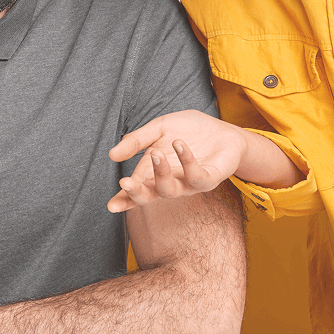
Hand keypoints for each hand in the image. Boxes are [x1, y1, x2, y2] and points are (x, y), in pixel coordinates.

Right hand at [106, 110, 250, 212]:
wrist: (223, 130)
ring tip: (156, 152)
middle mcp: (170, 182)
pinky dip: (187, 161)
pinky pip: (196, 176)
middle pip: (150, 196)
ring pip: (171, 190)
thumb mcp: (158, 128)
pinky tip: (179, 144)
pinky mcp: (209, 178)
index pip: (136, 191)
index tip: (111, 205)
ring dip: (161, 173)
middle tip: (125, 182)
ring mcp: (189, 183)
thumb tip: (111, 155)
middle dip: (137, 193)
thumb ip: (136, 141)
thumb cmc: (189, 131)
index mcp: (154, 174)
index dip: (123, 200)